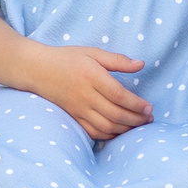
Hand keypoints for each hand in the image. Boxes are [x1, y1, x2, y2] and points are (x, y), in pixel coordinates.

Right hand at [22, 44, 152, 142]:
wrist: (38, 70)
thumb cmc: (67, 58)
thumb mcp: (93, 53)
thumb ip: (117, 60)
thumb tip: (141, 64)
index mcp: (92, 76)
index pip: (119, 95)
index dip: (136, 104)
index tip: (149, 108)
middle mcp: (86, 95)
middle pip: (115, 114)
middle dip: (136, 120)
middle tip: (149, 119)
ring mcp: (78, 109)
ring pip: (106, 126)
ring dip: (125, 129)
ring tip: (138, 126)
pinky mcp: (73, 117)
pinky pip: (93, 132)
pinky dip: (108, 135)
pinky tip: (119, 132)